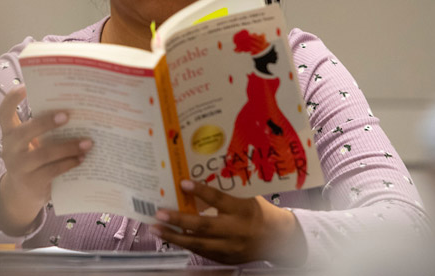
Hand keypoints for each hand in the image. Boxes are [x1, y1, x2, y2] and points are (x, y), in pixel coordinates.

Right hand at [0, 85, 92, 234]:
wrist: (22, 194)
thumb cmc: (35, 157)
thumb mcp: (33, 141)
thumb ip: (45, 126)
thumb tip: (78, 107)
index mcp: (10, 132)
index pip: (4, 111)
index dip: (13, 97)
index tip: (27, 85)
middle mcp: (10, 148)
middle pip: (25, 131)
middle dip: (47, 122)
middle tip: (68, 114)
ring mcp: (19, 167)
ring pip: (44, 153)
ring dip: (69, 146)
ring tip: (88, 142)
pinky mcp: (31, 183)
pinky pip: (52, 171)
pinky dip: (70, 163)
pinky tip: (82, 158)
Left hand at [151, 180, 305, 265]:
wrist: (278, 239)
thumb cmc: (260, 211)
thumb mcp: (248, 196)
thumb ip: (228, 191)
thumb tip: (203, 175)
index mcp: (242, 210)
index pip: (219, 200)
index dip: (200, 191)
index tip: (183, 183)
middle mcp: (235, 230)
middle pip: (204, 226)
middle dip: (179, 220)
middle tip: (160, 212)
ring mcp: (229, 247)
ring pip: (198, 243)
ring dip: (174, 236)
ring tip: (156, 228)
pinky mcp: (224, 258)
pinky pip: (201, 251)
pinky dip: (184, 243)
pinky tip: (170, 237)